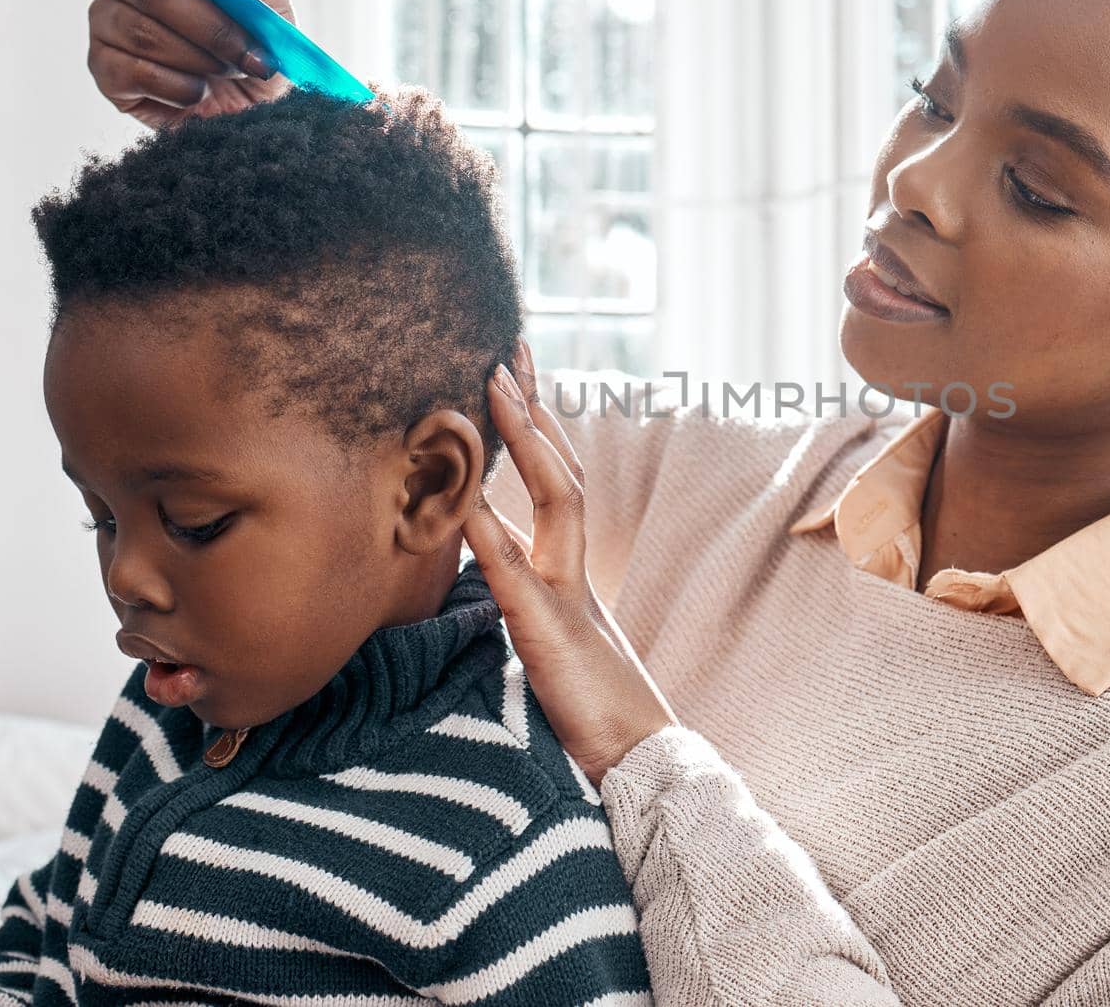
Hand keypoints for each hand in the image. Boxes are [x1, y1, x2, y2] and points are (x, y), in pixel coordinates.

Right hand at [62, 0, 294, 128]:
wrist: (270, 102)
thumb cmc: (263, 37)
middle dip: (209, 24)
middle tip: (250, 50)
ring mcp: (108, 28)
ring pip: (142, 33)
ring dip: (203, 58)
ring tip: (230, 70)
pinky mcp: (108, 75)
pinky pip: (135, 73)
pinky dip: (182, 87)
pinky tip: (200, 91)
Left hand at [463, 340, 677, 786]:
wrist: (643, 762)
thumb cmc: (596, 714)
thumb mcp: (554, 647)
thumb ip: (529, 604)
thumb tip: (493, 577)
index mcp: (571, 573)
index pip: (555, 482)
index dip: (536, 428)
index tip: (514, 375)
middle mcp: (575, 571)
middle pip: (560, 470)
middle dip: (534, 407)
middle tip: (510, 347)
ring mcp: (569, 597)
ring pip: (556, 501)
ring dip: (527, 441)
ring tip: (497, 386)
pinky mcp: (552, 636)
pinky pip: (517, 576)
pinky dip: (492, 534)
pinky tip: (466, 499)